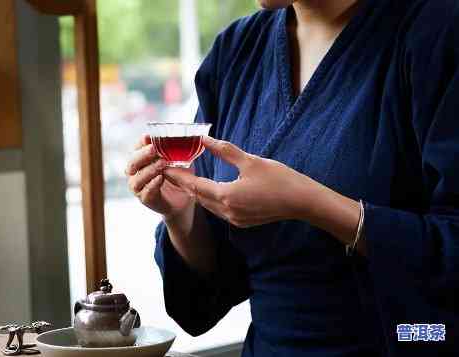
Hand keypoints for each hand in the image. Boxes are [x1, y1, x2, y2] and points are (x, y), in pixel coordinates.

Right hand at [126, 135, 194, 218]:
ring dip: (149, 169)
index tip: (148, 136)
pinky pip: (145, 191)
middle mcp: (136, 173)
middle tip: (154, 148)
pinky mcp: (145, 199)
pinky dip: (152, 184)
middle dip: (143, 154)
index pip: (136, 149)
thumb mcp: (179, 160)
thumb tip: (181, 136)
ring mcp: (139, 187)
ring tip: (162, 163)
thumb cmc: (178, 176)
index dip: (141, 142)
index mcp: (142, 160)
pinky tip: (160, 178)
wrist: (184, 199)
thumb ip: (177, 149)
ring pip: (136, 178)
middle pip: (133, 162)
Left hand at [163, 137, 314, 227]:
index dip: (178, 176)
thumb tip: (205, 138)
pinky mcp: (242, 221)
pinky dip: (209, 199)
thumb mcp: (250, 161)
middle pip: (197, 197)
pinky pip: (218, 210)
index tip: (165, 167)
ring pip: (207, 205)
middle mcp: (227, 212)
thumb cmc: (279, 179)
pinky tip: (208, 190)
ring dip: (196, 192)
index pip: (194, 186)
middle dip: (184, 184)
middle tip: (170, 170)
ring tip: (185, 178)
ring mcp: (234, 219)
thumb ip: (225, 151)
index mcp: (226, 196)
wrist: (302, 202)